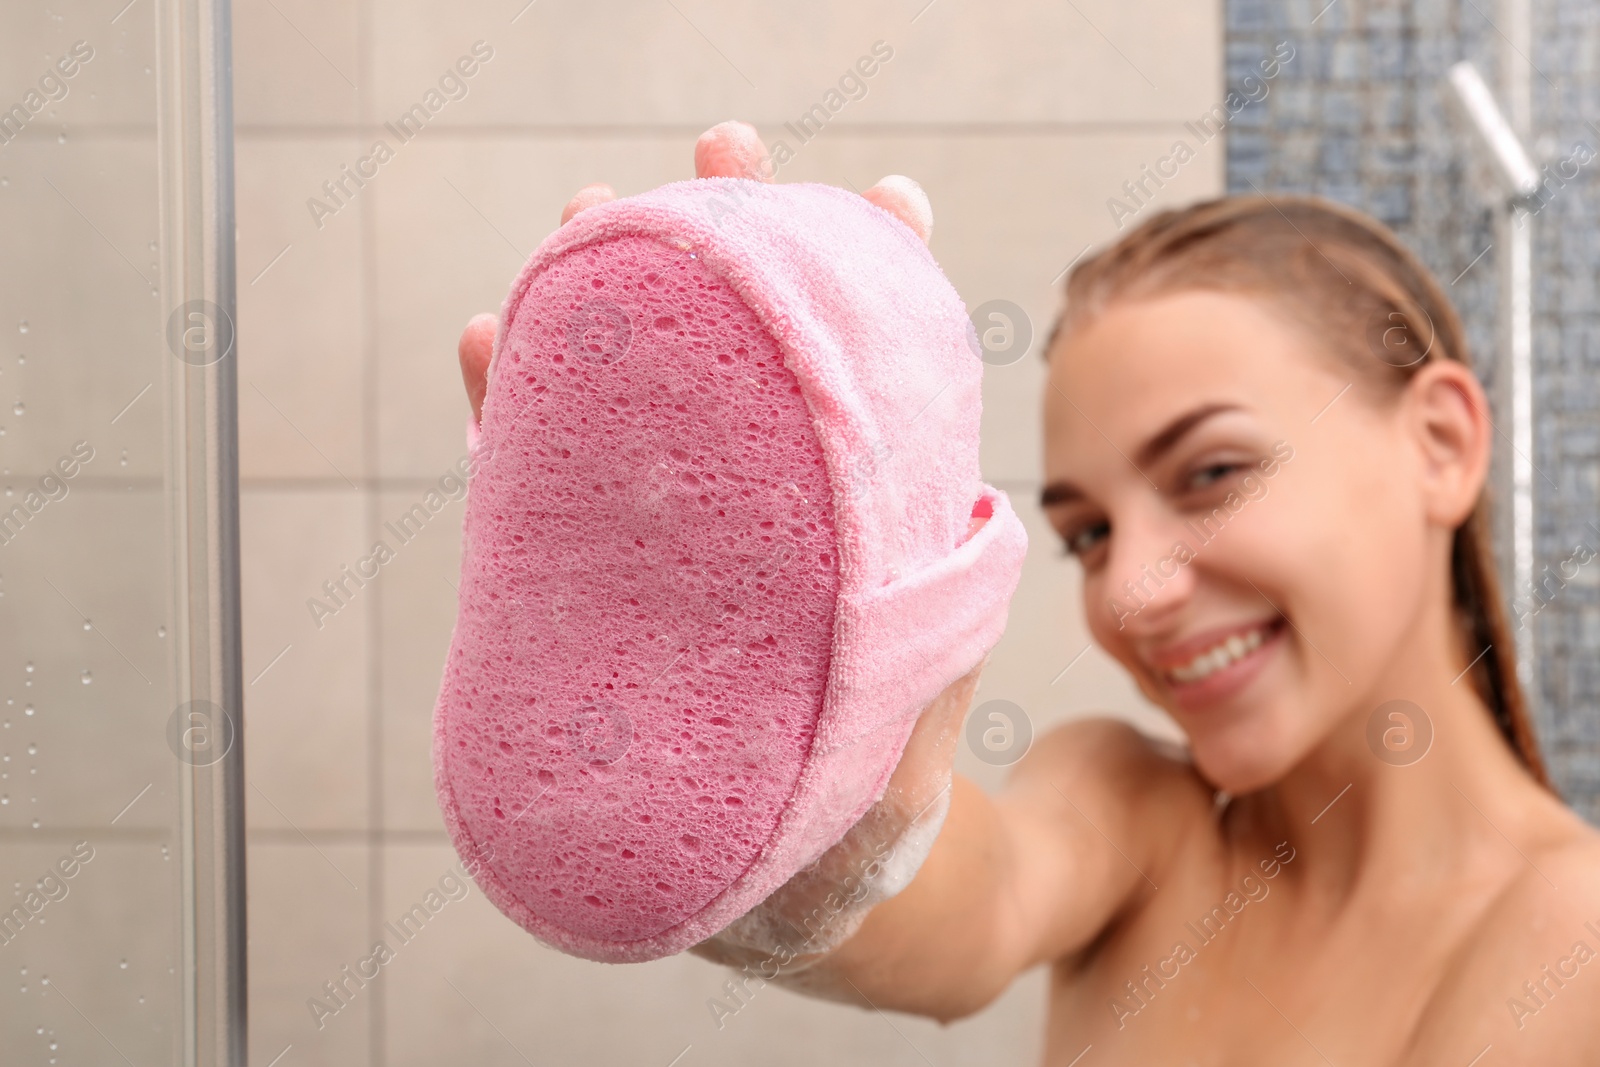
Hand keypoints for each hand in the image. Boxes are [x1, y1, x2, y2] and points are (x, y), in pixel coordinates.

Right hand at [453, 120, 987, 970]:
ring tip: (592, 211)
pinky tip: (487, 342)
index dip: (868, 284)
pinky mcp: (585, 586)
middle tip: (721, 154)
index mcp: (833, 517)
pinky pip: (533, 490)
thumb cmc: (873, 780)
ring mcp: (659, 542)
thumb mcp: (923, 687)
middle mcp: (742, 511)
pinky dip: (507, 416)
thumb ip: (937, 608)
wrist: (787, 882)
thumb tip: (962, 501)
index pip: (848, 380)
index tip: (884, 197)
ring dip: (604, 299)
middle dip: (725, 247)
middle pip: (730, 358)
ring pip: (623, 399)